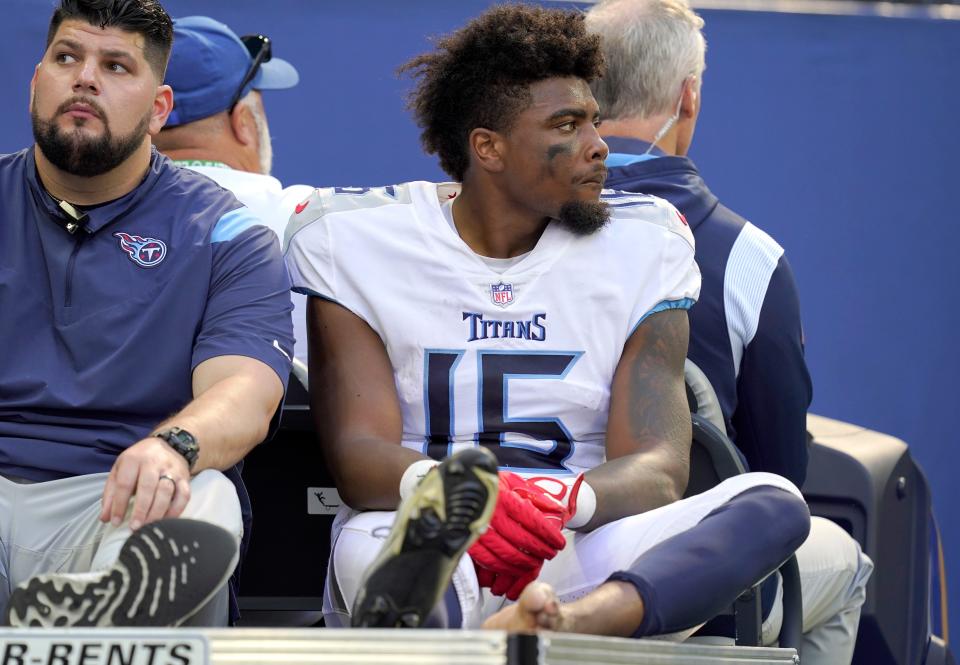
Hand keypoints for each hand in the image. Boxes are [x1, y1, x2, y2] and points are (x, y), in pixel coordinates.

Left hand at [100, 437, 190, 530]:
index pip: (125, 484)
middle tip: (134, 527)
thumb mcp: (120, 469)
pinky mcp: (184, 478)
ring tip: (148, 526)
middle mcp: (154, 462)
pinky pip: (184, 495)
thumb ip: (111, 493)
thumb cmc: (140, 461)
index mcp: (134, 459)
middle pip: (147, 487)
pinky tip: (166, 520)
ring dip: (157, 512)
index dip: (119, 505)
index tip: (115, 522)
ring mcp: (172, 469)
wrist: (170, 445)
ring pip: (166, 492)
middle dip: (141, 509)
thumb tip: (105, 518)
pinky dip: (176, 510)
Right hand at [469, 472, 566, 598]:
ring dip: (524, 563)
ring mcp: (477, 529)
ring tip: (536, 562)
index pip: (532, 520)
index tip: (559, 543)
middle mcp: (490, 513)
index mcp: (504, 496)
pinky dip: (504, 569)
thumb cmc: (491, 484)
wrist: (460, 485)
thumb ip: (535, 495)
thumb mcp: (513, 480)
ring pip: (506, 554)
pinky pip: (489, 561)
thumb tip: (558, 510)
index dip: (548, 535)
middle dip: (540, 550)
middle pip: (521, 539)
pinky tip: (515, 569)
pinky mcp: (468, 541)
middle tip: (550, 554)